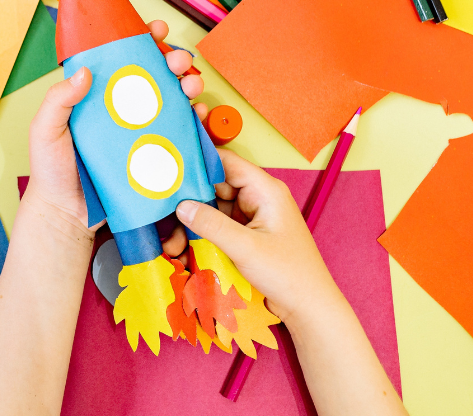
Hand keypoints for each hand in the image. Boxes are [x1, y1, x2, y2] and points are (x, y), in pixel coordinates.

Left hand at [26, 20, 204, 234]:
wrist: (67, 214)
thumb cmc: (51, 169)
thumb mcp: (46, 129)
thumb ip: (59, 100)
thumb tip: (85, 72)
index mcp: (96, 93)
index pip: (121, 58)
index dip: (141, 39)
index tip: (156, 30)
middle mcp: (121, 106)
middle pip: (154, 73)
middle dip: (174, 59)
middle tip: (179, 61)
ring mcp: (140, 129)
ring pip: (172, 97)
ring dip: (188, 84)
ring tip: (191, 86)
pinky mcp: (153, 152)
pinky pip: (179, 131)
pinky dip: (193, 118)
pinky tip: (196, 113)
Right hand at [163, 151, 341, 324]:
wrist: (308, 308)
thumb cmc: (287, 274)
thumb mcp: (246, 248)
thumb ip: (212, 224)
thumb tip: (181, 206)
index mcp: (265, 190)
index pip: (226, 163)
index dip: (198, 164)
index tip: (169, 172)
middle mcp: (258, 198)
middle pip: (215, 187)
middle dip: (190, 202)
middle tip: (164, 217)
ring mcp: (252, 217)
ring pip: (213, 209)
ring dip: (193, 224)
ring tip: (172, 243)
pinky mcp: (247, 235)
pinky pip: (218, 227)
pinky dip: (202, 235)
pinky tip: (184, 250)